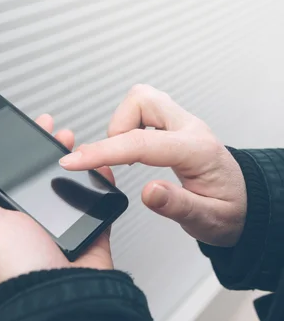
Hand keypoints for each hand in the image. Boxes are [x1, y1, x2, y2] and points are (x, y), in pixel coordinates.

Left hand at [0, 114, 114, 287]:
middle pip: (41, 176)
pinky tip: (101, 168)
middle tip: (57, 133)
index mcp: (3, 218)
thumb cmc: (18, 269)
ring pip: (70, 184)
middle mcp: (32, 222)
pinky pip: (97, 201)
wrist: (61, 298)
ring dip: (76, 161)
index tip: (26, 129)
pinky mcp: (88, 232)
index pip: (8, 175)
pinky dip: (101, 184)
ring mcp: (61, 227)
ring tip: (79, 146)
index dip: (16, 151)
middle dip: (49, 149)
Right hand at [60, 85, 246, 246]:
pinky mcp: (175, 127)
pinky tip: (132, 152)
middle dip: (116, 126)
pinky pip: (144, 111)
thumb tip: (147, 192)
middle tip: (113, 159)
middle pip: (141, 99)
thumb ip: (177, 206)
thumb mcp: (208, 221)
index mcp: (197, 151)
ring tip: (123, 157)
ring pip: (141, 100)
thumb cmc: (229, 211)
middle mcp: (190, 129)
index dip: (103, 151)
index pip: (142, 142)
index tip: (74, 161)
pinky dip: (129, 127)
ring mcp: (182, 124)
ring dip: (122, 125)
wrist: (246, 203)